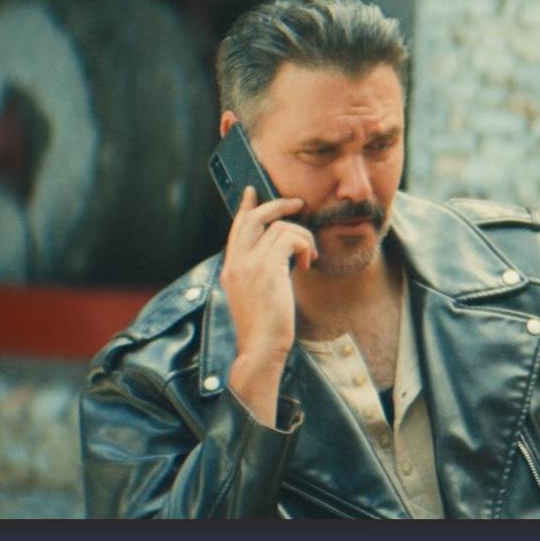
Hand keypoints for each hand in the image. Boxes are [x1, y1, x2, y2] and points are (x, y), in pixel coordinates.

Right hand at [218, 186, 316, 420]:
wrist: (260, 348)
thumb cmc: (264, 329)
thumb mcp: (257, 296)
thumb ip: (262, 273)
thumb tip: (283, 255)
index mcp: (231, 269)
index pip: (237, 228)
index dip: (247, 207)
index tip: (252, 192)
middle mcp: (236, 262)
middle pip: (254, 218)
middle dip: (277, 205)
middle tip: (298, 203)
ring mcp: (249, 264)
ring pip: (279, 226)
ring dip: (302, 237)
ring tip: (308, 257)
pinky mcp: (267, 268)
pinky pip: (290, 239)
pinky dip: (304, 246)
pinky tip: (307, 264)